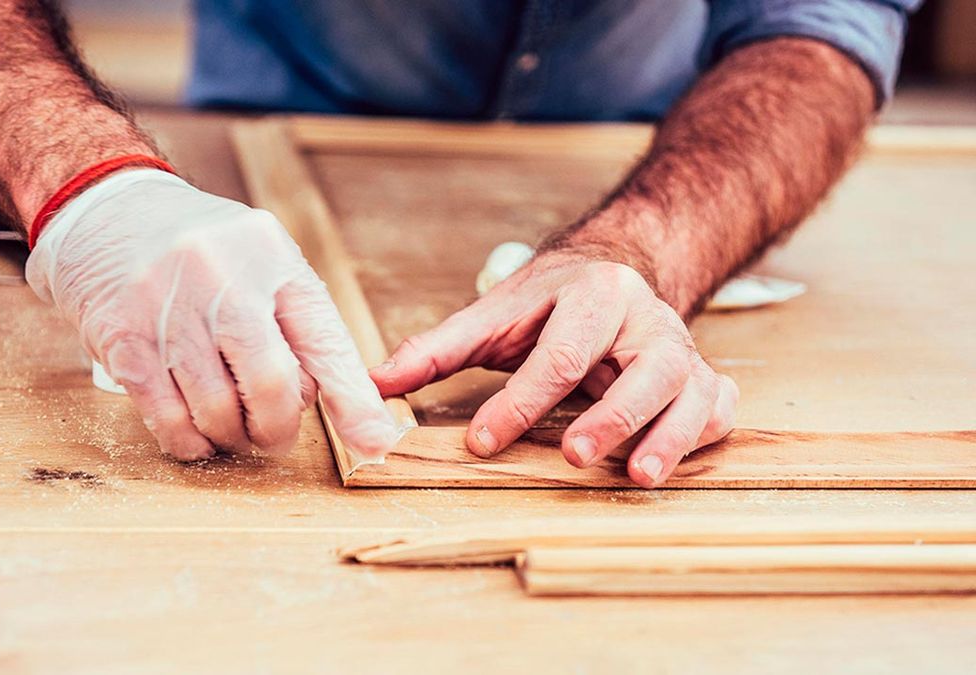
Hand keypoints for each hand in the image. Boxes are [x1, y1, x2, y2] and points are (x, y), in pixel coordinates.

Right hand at [27, 169, 398, 459]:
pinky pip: (167, 417)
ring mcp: (169, 307)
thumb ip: (298, 324)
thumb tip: (348, 406)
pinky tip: (195, 433)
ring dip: (231, 437)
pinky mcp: (124, 338)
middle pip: (271, 385)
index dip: (353, 401)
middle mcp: (223, 276)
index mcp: (272, 256)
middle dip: (278, 428)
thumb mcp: (261, 262)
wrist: (107, 209)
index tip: (377, 443)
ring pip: (218, 409)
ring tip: (230, 430)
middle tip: (273, 436)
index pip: (324, 340)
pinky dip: (189, 440)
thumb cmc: (201, 251)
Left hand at [370, 251, 737, 487]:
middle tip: (571, 455)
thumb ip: (436, 349)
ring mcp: (681, 349)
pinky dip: (704, 435)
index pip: (558, 354)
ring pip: (690, 391)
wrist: (613, 274)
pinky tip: (673, 462)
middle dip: (610, 416)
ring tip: (637, 475)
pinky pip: (718, 407)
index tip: (481, 442)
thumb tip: (374, 382)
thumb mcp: (493, 316)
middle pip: (642, 368)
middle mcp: (646, 319)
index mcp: (593, 294)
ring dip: (667, 435)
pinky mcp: (702, 377)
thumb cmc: (548, 303)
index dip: (520, 402)